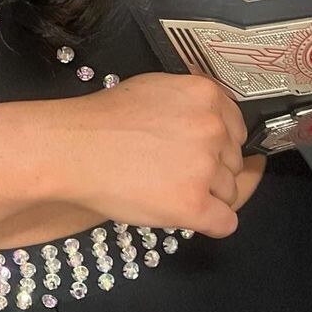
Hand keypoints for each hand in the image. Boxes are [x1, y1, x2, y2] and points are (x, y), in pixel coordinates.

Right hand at [62, 71, 246, 238]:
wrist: (73, 148)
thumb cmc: (105, 119)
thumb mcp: (156, 88)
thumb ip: (191, 101)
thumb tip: (215, 117)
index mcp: (206, 95)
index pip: (238, 129)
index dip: (218, 144)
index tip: (200, 152)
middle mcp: (213, 128)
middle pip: (234, 162)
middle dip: (211, 170)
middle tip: (173, 170)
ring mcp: (205, 168)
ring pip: (230, 193)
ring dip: (206, 196)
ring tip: (166, 188)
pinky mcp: (192, 204)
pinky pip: (225, 222)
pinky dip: (210, 223)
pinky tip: (186, 213)